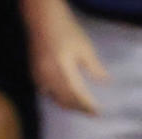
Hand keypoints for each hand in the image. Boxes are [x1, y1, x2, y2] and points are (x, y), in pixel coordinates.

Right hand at [23, 0, 107, 114]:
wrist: (43, 21)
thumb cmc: (66, 31)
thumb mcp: (84, 47)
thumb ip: (94, 66)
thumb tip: (106, 81)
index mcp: (64, 69)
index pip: (78, 94)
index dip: (88, 105)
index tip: (98, 112)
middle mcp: (50, 76)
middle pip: (67, 100)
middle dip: (79, 108)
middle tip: (91, 113)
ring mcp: (40, 78)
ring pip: (56, 99)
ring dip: (69, 106)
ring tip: (81, 108)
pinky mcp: (35, 76)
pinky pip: (48, 94)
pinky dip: (58, 99)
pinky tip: (66, 99)